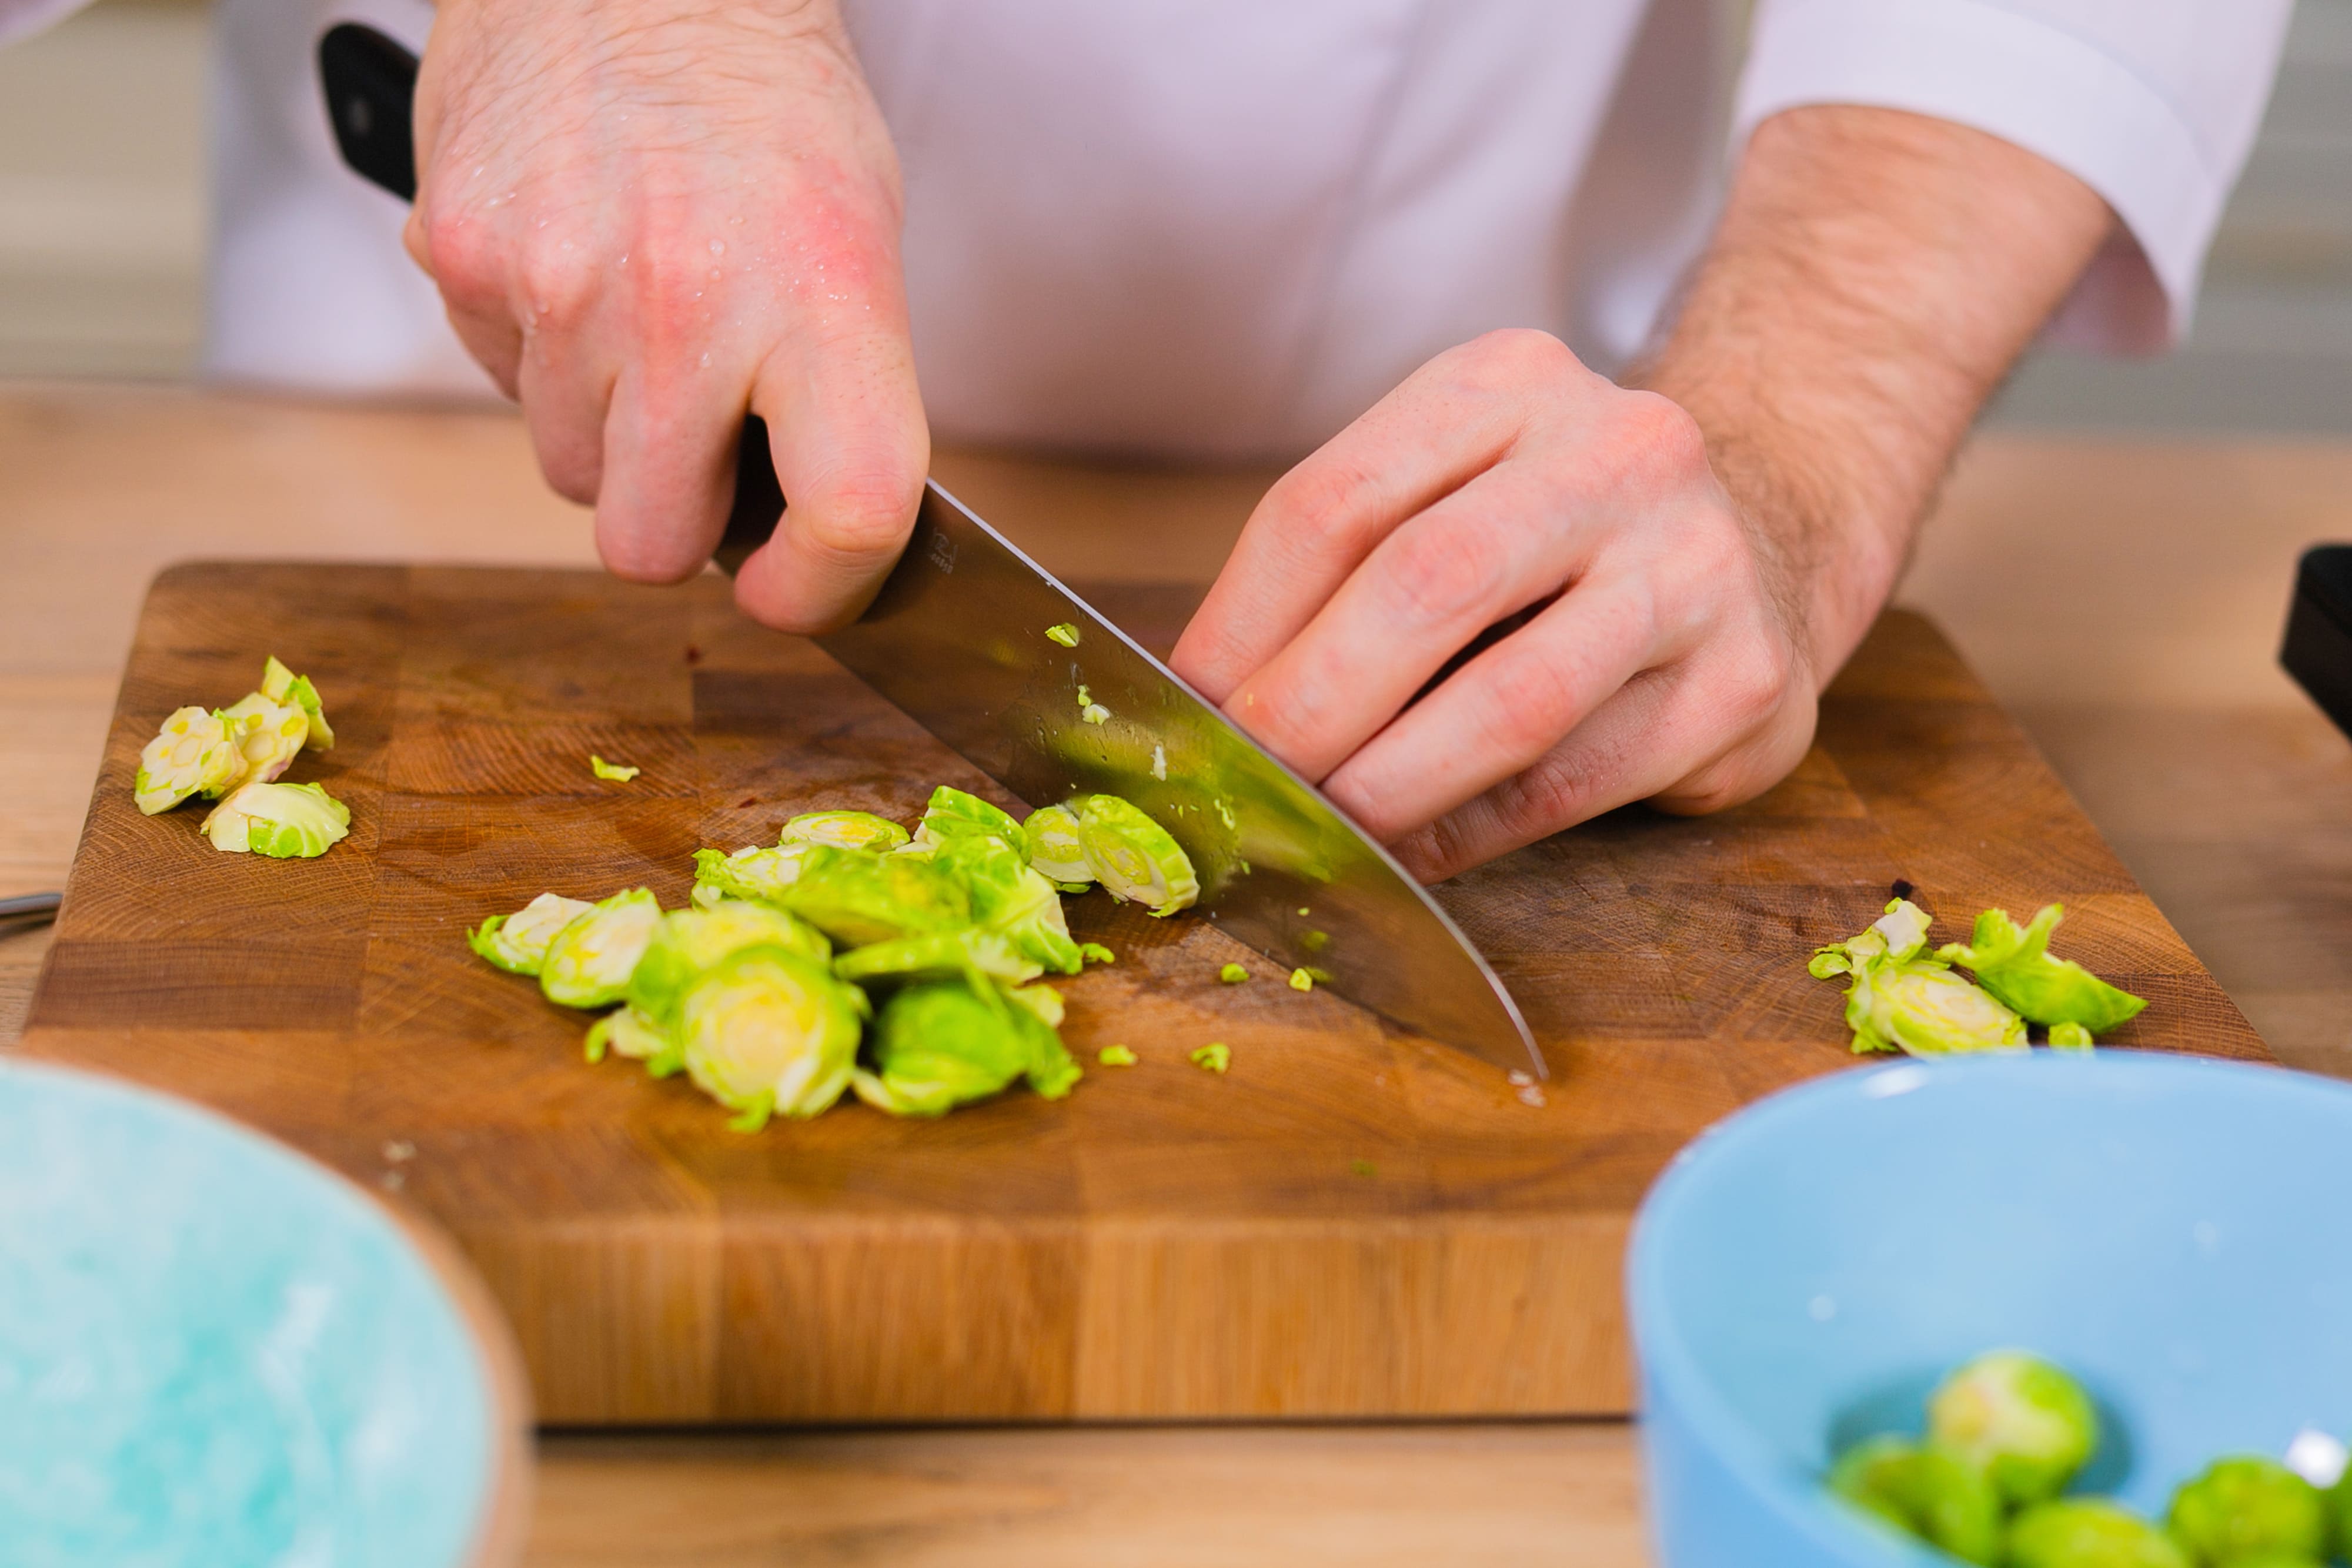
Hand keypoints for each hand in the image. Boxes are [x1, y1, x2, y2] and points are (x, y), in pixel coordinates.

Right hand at [408, 0, 925, 631]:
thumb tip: (810, 532)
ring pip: (571, 475)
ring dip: (606, 432)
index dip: (823, 587)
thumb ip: (840, 393)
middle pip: (651, 542)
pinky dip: (538, 359)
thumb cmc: (761, 103)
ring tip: (638, 317)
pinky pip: (501, 387)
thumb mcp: (855, 239)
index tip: (794, 590)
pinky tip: (575, 270)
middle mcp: (689, 301)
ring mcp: (561, 286)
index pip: (849, 507)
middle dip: (676, 517)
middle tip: (699, 444)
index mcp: (822, 293)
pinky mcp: (463, 262)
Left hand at [1170, 329, 1817, 881]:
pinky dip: (1470, 830)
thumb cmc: (1557, 537)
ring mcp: (1695, 564)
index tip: (1186, 707)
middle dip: (1309, 707)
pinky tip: (1408, 855)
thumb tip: (1213, 709)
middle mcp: (1616, 452)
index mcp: (1507, 385)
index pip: (1335, 503)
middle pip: (1423, 585)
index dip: (1240, 622)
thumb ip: (1348, 573)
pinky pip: (1575, 780)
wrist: (1765, 540)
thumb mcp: (1456, 492)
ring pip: (1511, 701)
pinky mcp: (1742, 682)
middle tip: (1243, 785)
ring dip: (1388, 786)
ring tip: (1317, 834)